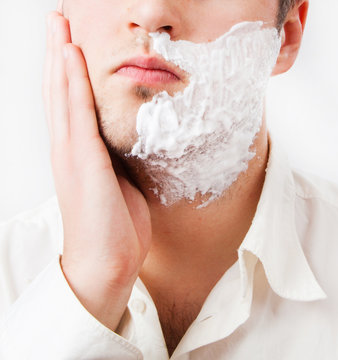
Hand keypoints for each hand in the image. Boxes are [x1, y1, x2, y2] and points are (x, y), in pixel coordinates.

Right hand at [43, 11, 151, 331]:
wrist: (108, 261)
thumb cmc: (115, 224)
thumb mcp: (120, 182)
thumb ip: (116, 158)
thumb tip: (125, 142)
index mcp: (79, 153)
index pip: (70, 102)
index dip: (67, 70)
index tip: (70, 41)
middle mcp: (68, 148)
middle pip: (59, 91)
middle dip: (57, 52)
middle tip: (57, 19)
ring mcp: (71, 154)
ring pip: (62, 95)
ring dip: (59, 57)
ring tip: (57, 24)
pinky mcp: (82, 163)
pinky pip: (77, 114)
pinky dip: (72, 83)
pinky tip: (70, 56)